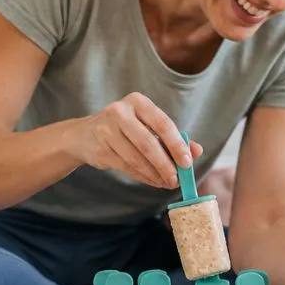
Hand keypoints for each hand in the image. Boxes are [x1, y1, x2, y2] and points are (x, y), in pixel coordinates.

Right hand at [73, 92, 203, 188]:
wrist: (86, 135)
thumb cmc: (126, 129)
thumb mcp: (149, 126)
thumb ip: (174, 137)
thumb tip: (197, 151)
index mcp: (138, 102)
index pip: (162, 123)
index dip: (177, 145)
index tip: (188, 163)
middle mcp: (119, 111)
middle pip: (148, 143)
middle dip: (165, 164)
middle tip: (177, 180)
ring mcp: (106, 129)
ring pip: (136, 158)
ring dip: (154, 174)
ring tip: (167, 182)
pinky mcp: (99, 148)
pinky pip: (126, 167)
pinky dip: (142, 177)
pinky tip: (153, 181)